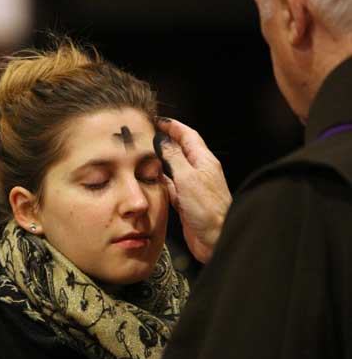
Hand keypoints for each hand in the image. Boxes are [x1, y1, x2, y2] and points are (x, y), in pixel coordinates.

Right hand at [157, 118, 231, 262]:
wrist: (217, 238)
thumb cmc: (208, 209)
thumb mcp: (188, 178)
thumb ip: (174, 158)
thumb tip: (163, 140)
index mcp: (203, 161)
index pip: (188, 136)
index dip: (173, 126)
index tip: (157, 120)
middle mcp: (198, 172)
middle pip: (179, 150)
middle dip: (164, 140)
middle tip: (146, 135)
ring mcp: (192, 187)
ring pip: (173, 168)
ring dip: (159, 160)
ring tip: (143, 154)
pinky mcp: (185, 202)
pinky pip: (170, 187)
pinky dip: (159, 181)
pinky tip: (149, 180)